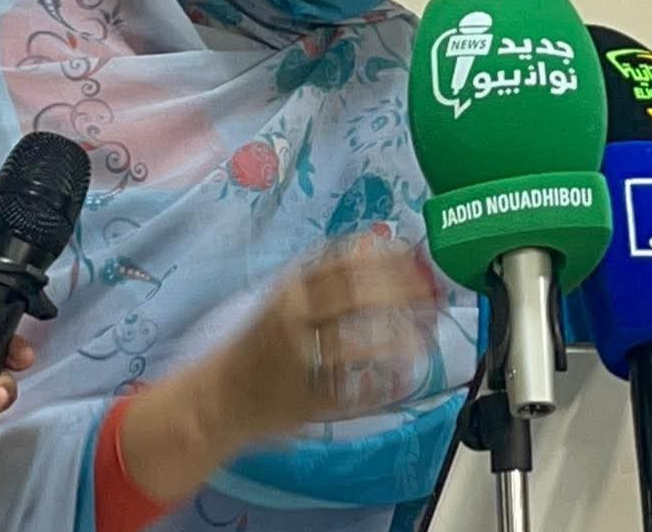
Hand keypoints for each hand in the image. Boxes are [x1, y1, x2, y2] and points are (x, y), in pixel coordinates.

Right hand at [209, 238, 441, 441]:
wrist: (220, 395)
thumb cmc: (260, 343)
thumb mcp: (286, 299)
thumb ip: (327, 281)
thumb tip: (383, 255)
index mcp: (290, 289)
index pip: (343, 260)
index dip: (387, 258)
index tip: (416, 262)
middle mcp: (293, 318)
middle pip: (356, 296)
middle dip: (401, 296)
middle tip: (431, 302)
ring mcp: (299, 359)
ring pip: (357, 347)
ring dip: (397, 344)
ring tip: (422, 344)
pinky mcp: (307, 397)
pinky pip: (353, 391)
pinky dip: (383, 387)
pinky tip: (401, 381)